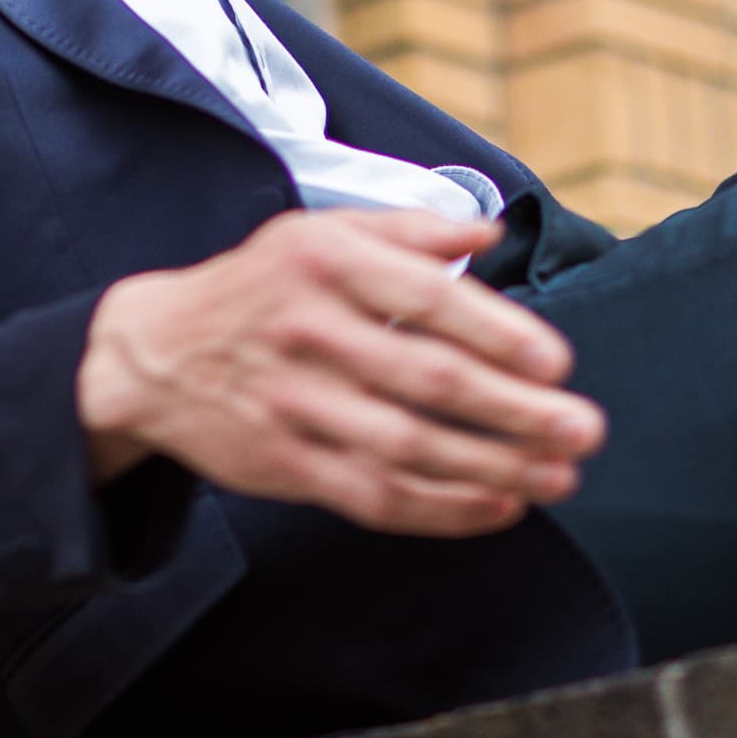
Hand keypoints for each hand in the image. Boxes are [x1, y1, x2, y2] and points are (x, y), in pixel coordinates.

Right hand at [76, 209, 605, 537]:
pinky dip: (441, 509)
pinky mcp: (286, 464)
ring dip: (493, 469)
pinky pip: (374, 495)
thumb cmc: (257, 286)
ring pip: (408, 448)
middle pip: (429, 381)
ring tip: (558, 476)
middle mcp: (310, 332)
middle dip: (516, 411)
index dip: (499, 335)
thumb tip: (490, 234)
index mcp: (325, 263)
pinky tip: (496, 507)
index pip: (428, 300)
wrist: (153, 353)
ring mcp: (295, 404)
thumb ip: (409, 229)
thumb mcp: (320, 231)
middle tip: (583, 428)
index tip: (557, 362)